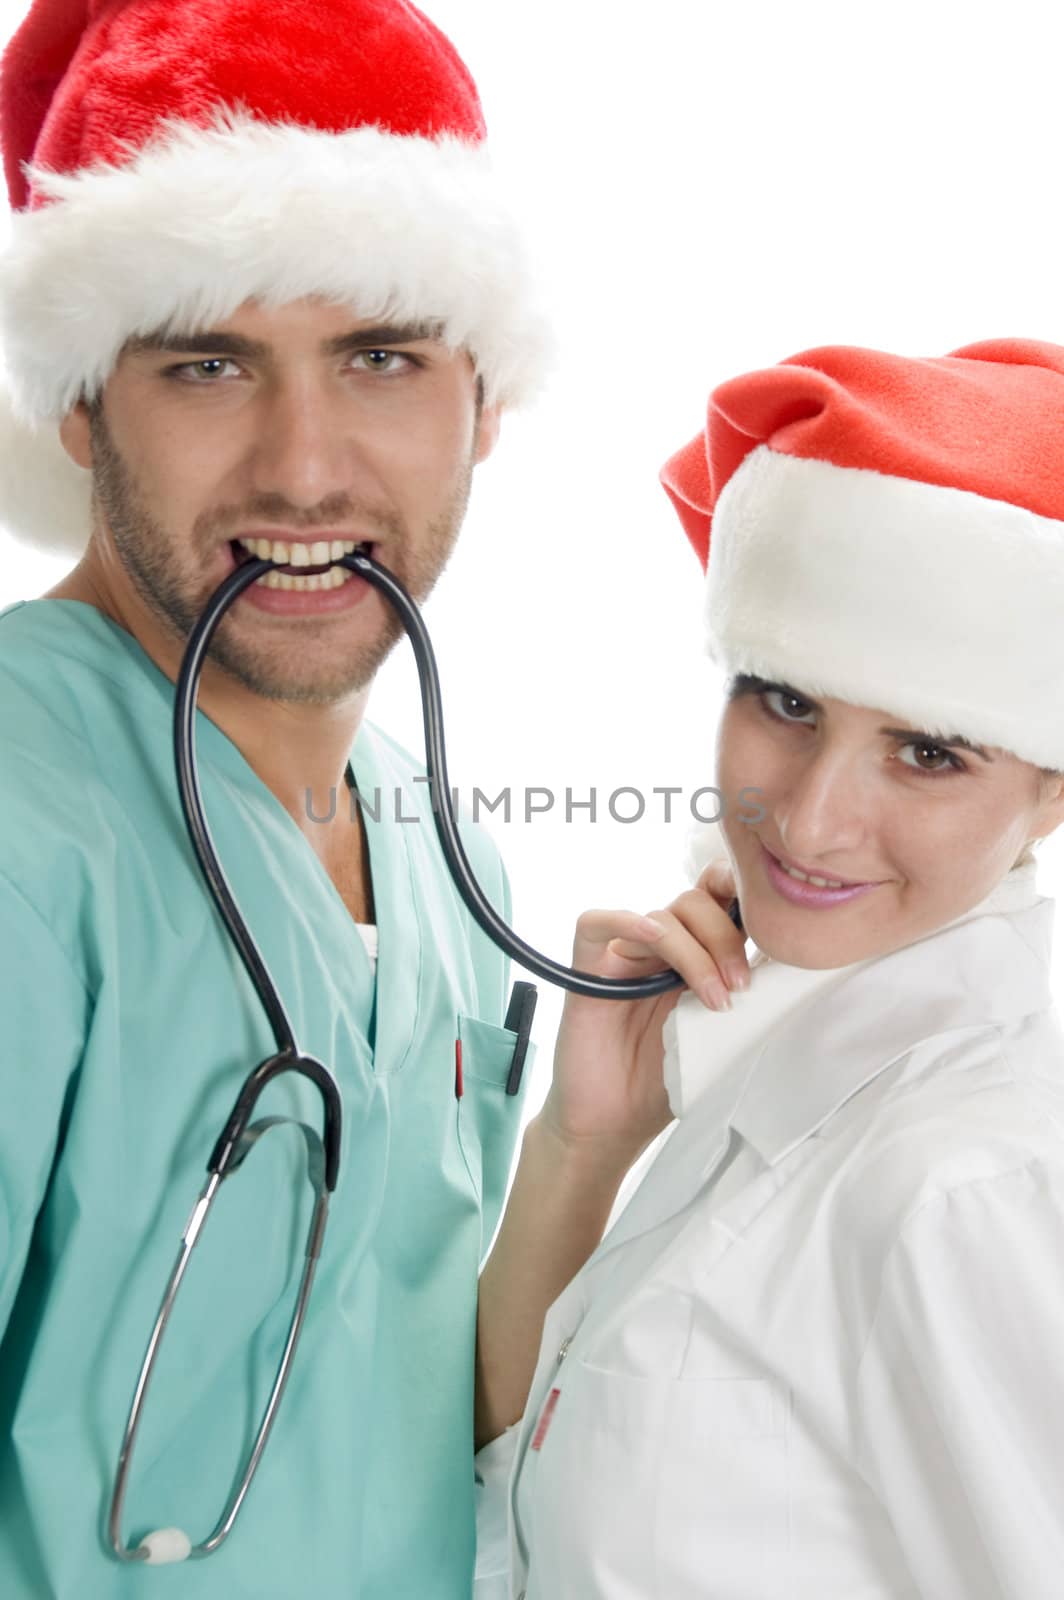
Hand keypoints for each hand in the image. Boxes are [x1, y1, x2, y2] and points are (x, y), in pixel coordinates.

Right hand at [541, 859, 747, 1168]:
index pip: (717, 895)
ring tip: (714, 1000)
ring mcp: (623, 956)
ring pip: (661, 916)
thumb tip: (795, 974)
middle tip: (740, 986)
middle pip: (694, 902)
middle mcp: (659, 948)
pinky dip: (625, 922)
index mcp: (695, 954)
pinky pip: (595, 924)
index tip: (771, 933)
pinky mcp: (587, 970)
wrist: (615, 1125)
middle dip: (726, 937)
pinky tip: (651, 940)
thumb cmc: (667, 1083)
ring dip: (695, 952)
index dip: (742, 895)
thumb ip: (746, 998)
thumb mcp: (723, 1035)